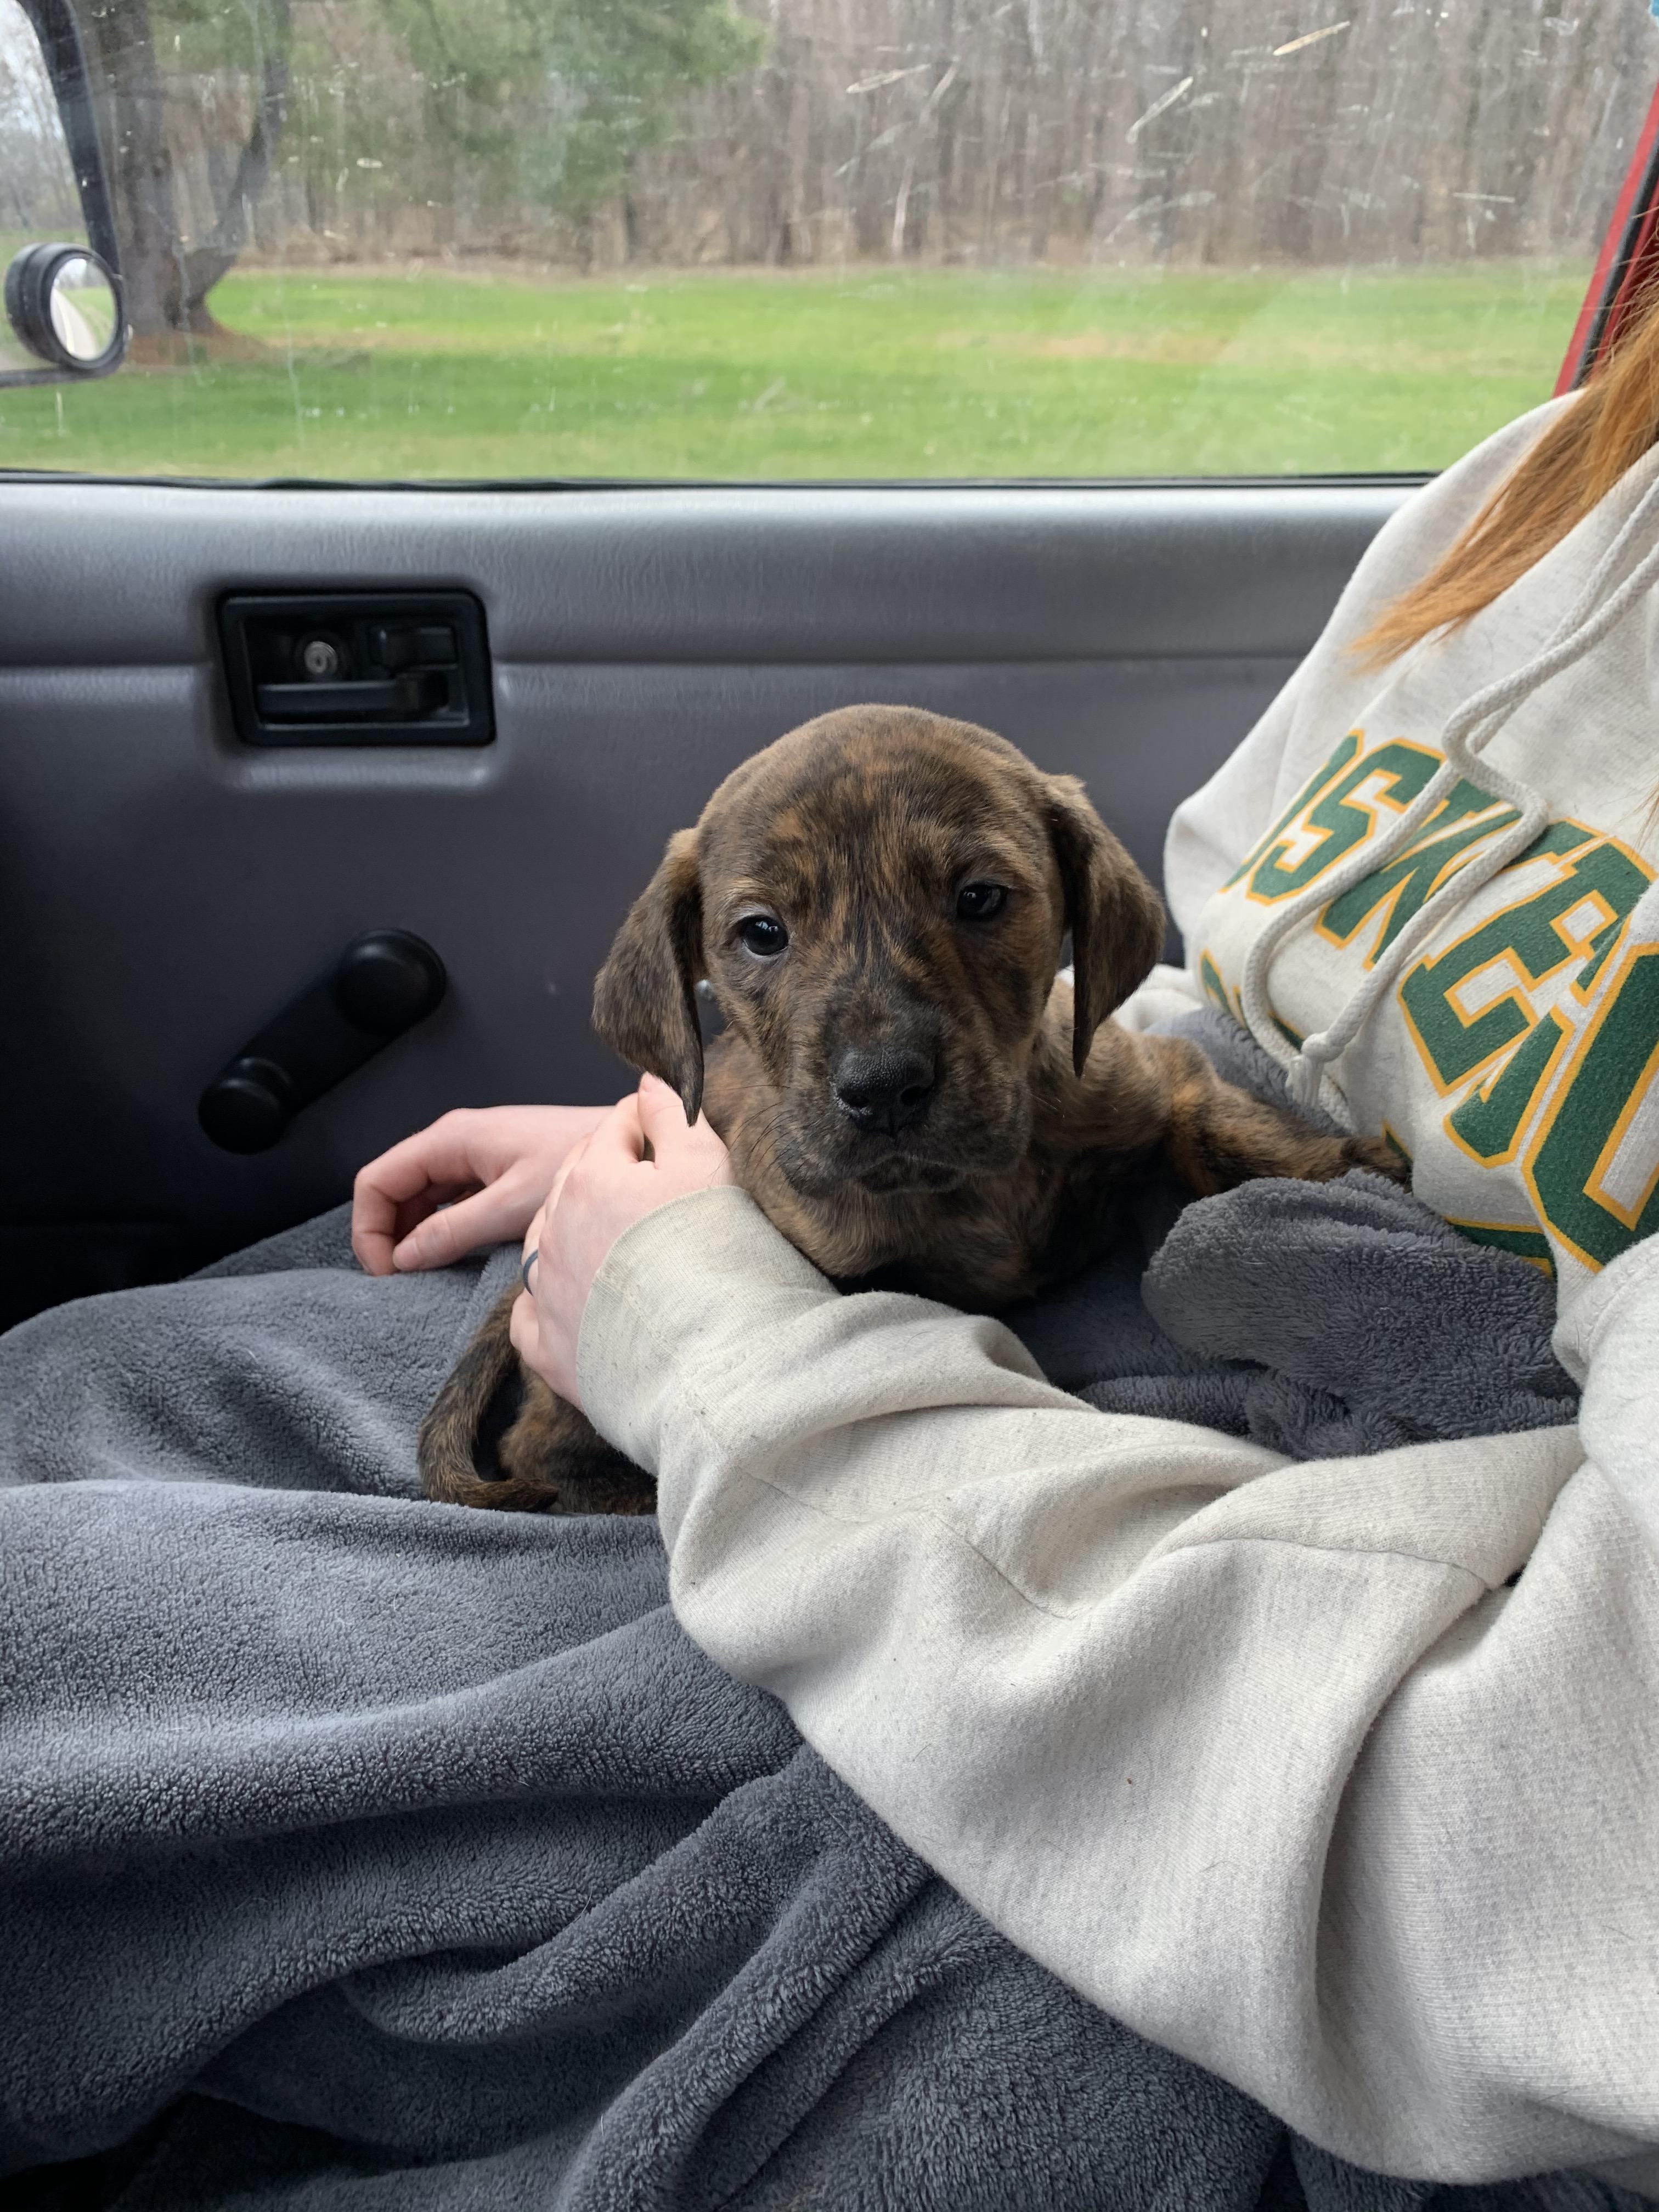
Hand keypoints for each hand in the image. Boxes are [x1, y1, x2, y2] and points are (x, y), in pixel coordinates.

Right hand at [351, 1104, 612, 1275]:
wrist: (635, 1140)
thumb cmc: (579, 1161)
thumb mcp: (511, 1205)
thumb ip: (453, 1230)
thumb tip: (404, 1258)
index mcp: (450, 1139)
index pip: (376, 1181)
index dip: (369, 1229)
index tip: (387, 1273)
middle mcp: (455, 1142)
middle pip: (393, 1191)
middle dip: (388, 1236)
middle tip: (405, 1283)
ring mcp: (473, 1157)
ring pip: (420, 1199)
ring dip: (415, 1236)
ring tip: (429, 1276)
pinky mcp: (494, 1172)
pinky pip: (449, 1202)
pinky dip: (442, 1230)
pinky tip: (457, 1257)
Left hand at [511, 1073, 733, 1406]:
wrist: (711, 1361)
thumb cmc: (716, 1258)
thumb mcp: (707, 1163)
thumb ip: (672, 1114)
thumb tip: (646, 1083)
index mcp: (591, 1179)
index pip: (614, 1130)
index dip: (646, 1130)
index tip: (673, 1142)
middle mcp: (555, 1231)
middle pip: (574, 1183)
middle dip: (605, 1178)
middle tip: (651, 1192)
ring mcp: (546, 1291)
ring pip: (543, 1244)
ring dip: (572, 1234)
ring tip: (615, 1245)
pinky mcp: (548, 1348)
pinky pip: (529, 1315)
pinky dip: (547, 1302)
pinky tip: (574, 1302)